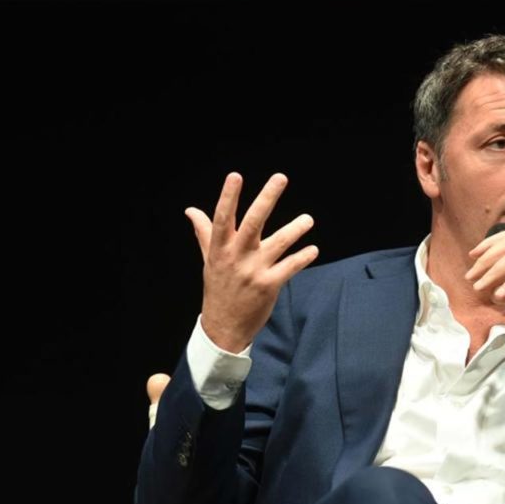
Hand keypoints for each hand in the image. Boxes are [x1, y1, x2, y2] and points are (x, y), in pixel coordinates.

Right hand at [185, 172, 317, 352]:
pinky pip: (289, 267)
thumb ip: (204, 233)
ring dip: (294, 229)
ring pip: (277, 244)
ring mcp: (253, 271)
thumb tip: (191, 210)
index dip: (228, 197)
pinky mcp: (269, 285)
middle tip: (280, 178)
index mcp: (220, 248)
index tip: (235, 176)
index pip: (222, 218)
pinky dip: (302, 258)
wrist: (224, 327)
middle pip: (253, 222)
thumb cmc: (218, 289)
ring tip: (308, 219)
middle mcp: (236, 257)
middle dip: (267, 198)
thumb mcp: (209, 260)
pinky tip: (313, 250)